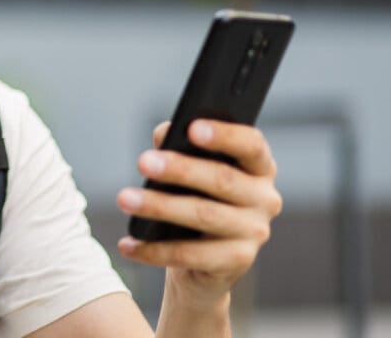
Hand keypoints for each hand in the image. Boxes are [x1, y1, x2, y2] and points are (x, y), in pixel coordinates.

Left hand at [115, 119, 282, 305]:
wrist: (205, 259)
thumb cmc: (196, 197)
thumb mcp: (190, 169)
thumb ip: (180, 144)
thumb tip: (165, 134)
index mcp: (259, 166)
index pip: (250, 145)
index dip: (224, 135)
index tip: (192, 128)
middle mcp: (265, 198)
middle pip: (221, 179)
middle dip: (179, 170)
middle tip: (143, 161)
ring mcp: (255, 232)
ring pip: (204, 215)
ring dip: (160, 206)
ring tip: (125, 198)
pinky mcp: (238, 262)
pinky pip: (191, 255)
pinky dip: (155, 250)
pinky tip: (128, 243)